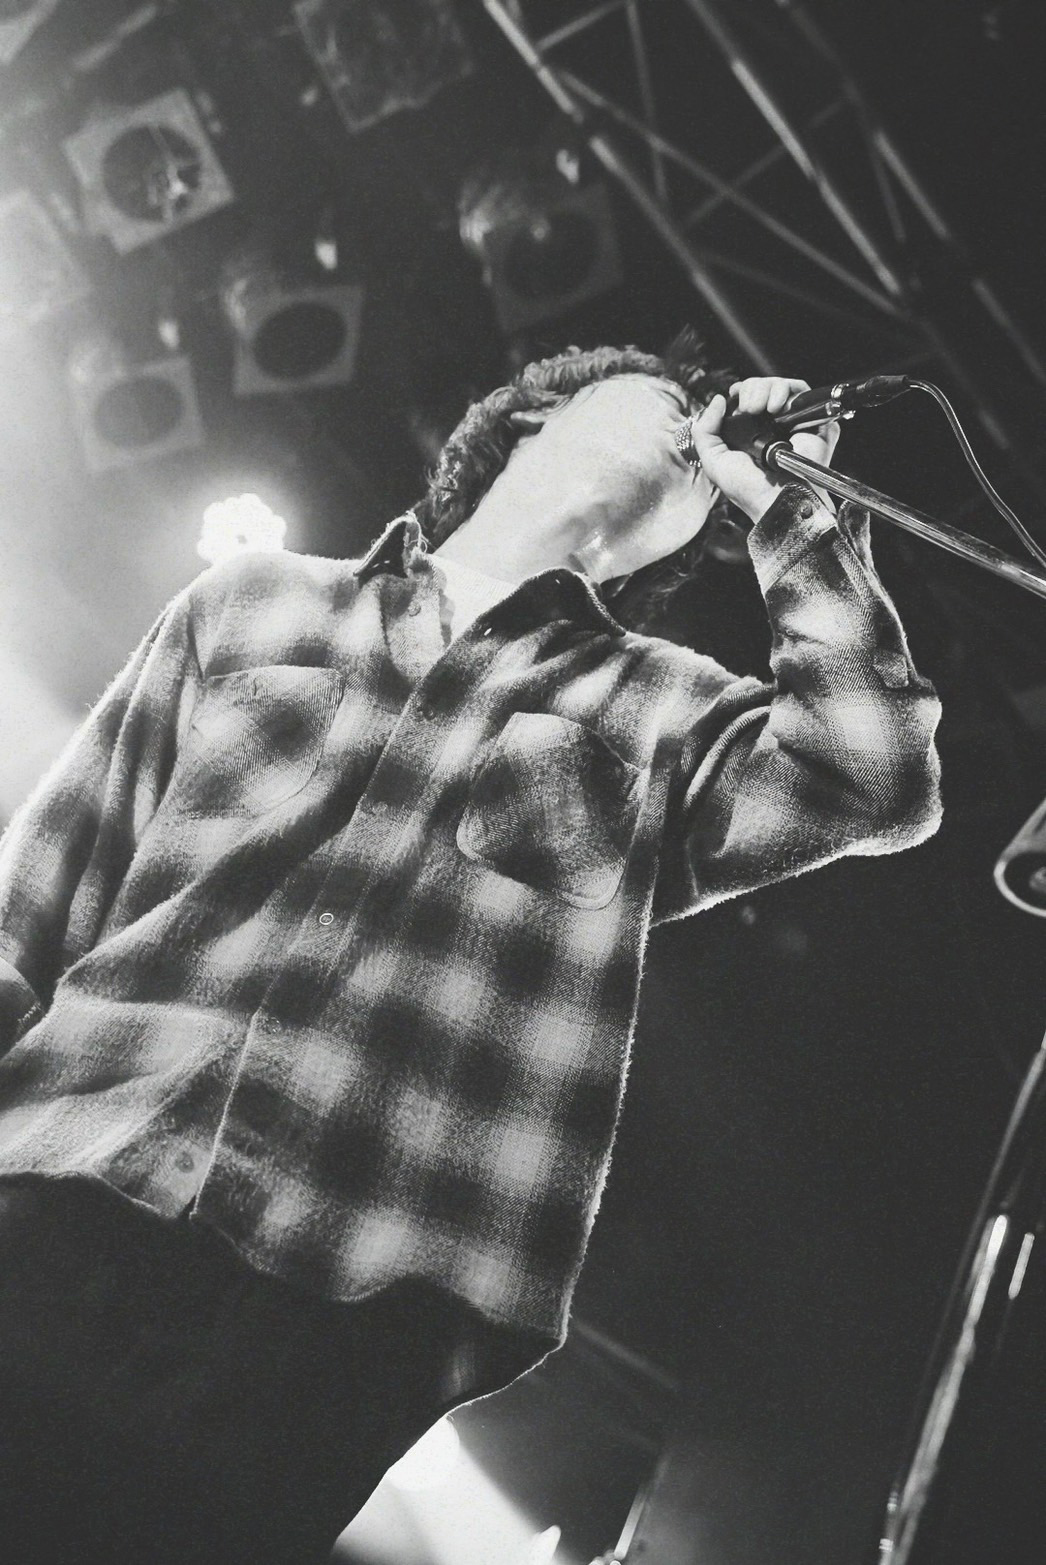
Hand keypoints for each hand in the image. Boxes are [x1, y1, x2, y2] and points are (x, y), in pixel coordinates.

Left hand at [690, 377, 841, 523]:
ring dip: (769, 387)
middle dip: (753, 388)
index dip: (741, 391)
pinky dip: (790, 392)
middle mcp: (772, 426)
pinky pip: (804, 393)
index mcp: (750, 432)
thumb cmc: (748, 489)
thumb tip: (718, 400)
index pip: (747, 397)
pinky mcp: (814, 423)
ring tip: (764, 408)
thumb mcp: (714, 461)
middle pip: (763, 386)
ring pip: (782, 386)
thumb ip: (705, 430)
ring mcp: (793, 423)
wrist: (776, 499)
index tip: (736, 397)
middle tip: (750, 406)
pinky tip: (778, 408)